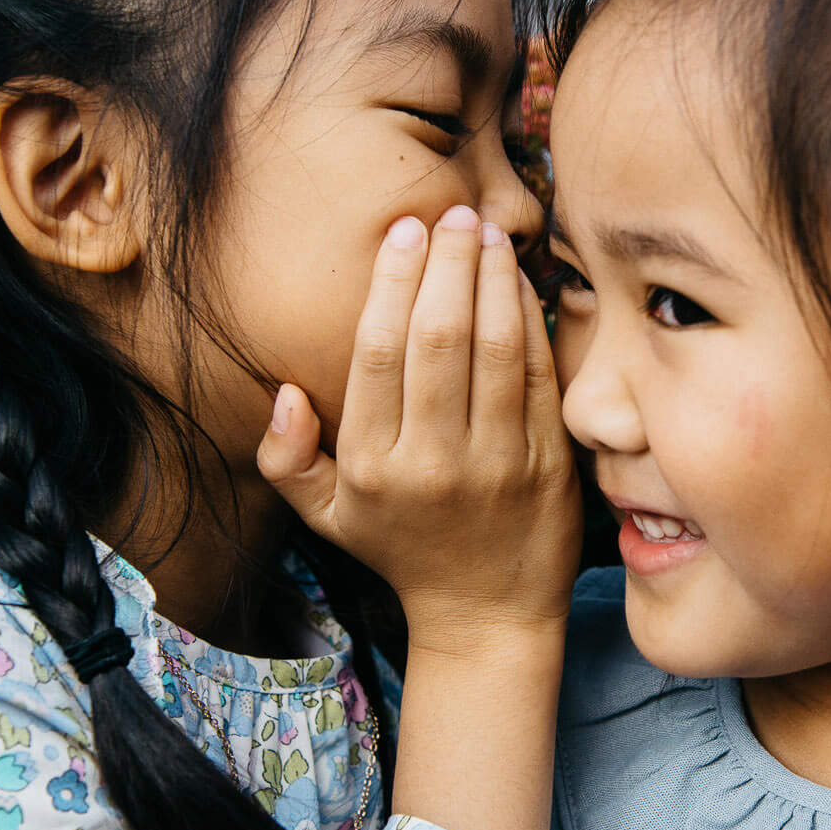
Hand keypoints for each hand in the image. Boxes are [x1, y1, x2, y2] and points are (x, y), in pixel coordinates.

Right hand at [258, 205, 580, 652]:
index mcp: (371, 467)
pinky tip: (521, 281)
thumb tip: (282, 391)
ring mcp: (497, 464)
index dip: (392, 283)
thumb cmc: (401, 550)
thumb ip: (286, 457)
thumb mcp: (325, 516)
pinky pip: (541, 376)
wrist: (486, 615)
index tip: (404, 233)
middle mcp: (432, 463)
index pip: (380, 353)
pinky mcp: (549, 464)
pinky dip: (532, 321)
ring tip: (487, 232)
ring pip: (496, 349)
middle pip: (439, 339)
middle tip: (452, 214)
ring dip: (492, 280)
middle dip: (447, 265)